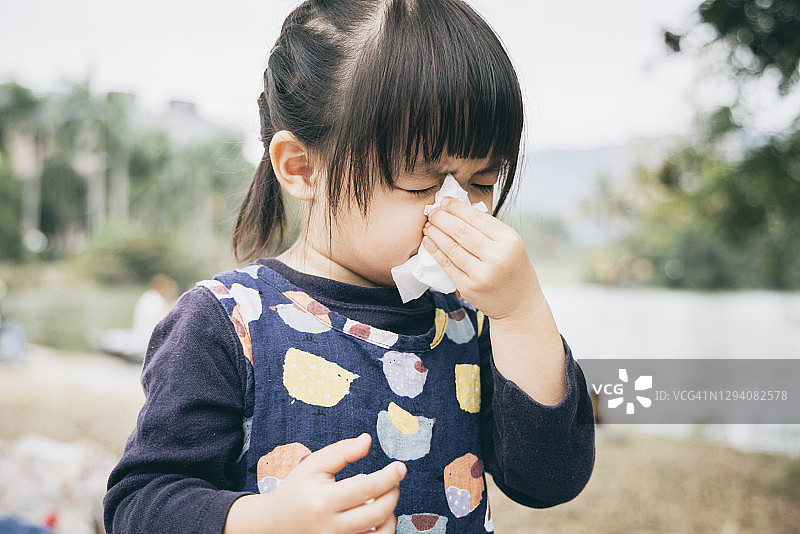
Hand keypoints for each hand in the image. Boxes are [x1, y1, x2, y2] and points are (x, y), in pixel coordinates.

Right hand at [225, 434, 405, 533]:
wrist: (276, 523)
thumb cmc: (297, 490)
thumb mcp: (314, 464)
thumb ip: (342, 451)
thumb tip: (367, 440)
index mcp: (323, 501)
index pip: (366, 488)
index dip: (389, 476)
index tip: (400, 467)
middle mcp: (331, 527)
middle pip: (377, 513)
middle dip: (393, 494)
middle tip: (394, 481)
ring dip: (390, 514)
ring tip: (385, 498)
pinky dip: (382, 530)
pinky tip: (377, 516)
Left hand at [422, 197, 542, 321]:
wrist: (520, 304)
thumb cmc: (513, 270)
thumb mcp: (510, 245)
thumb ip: (488, 230)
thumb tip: (457, 210)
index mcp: (509, 241)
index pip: (477, 218)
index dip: (457, 208)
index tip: (444, 201)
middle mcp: (497, 257)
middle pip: (462, 231)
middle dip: (442, 218)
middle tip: (432, 212)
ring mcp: (482, 274)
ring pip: (452, 248)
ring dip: (436, 234)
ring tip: (428, 226)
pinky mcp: (469, 288)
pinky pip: (447, 265)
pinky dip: (436, 251)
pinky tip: (429, 242)